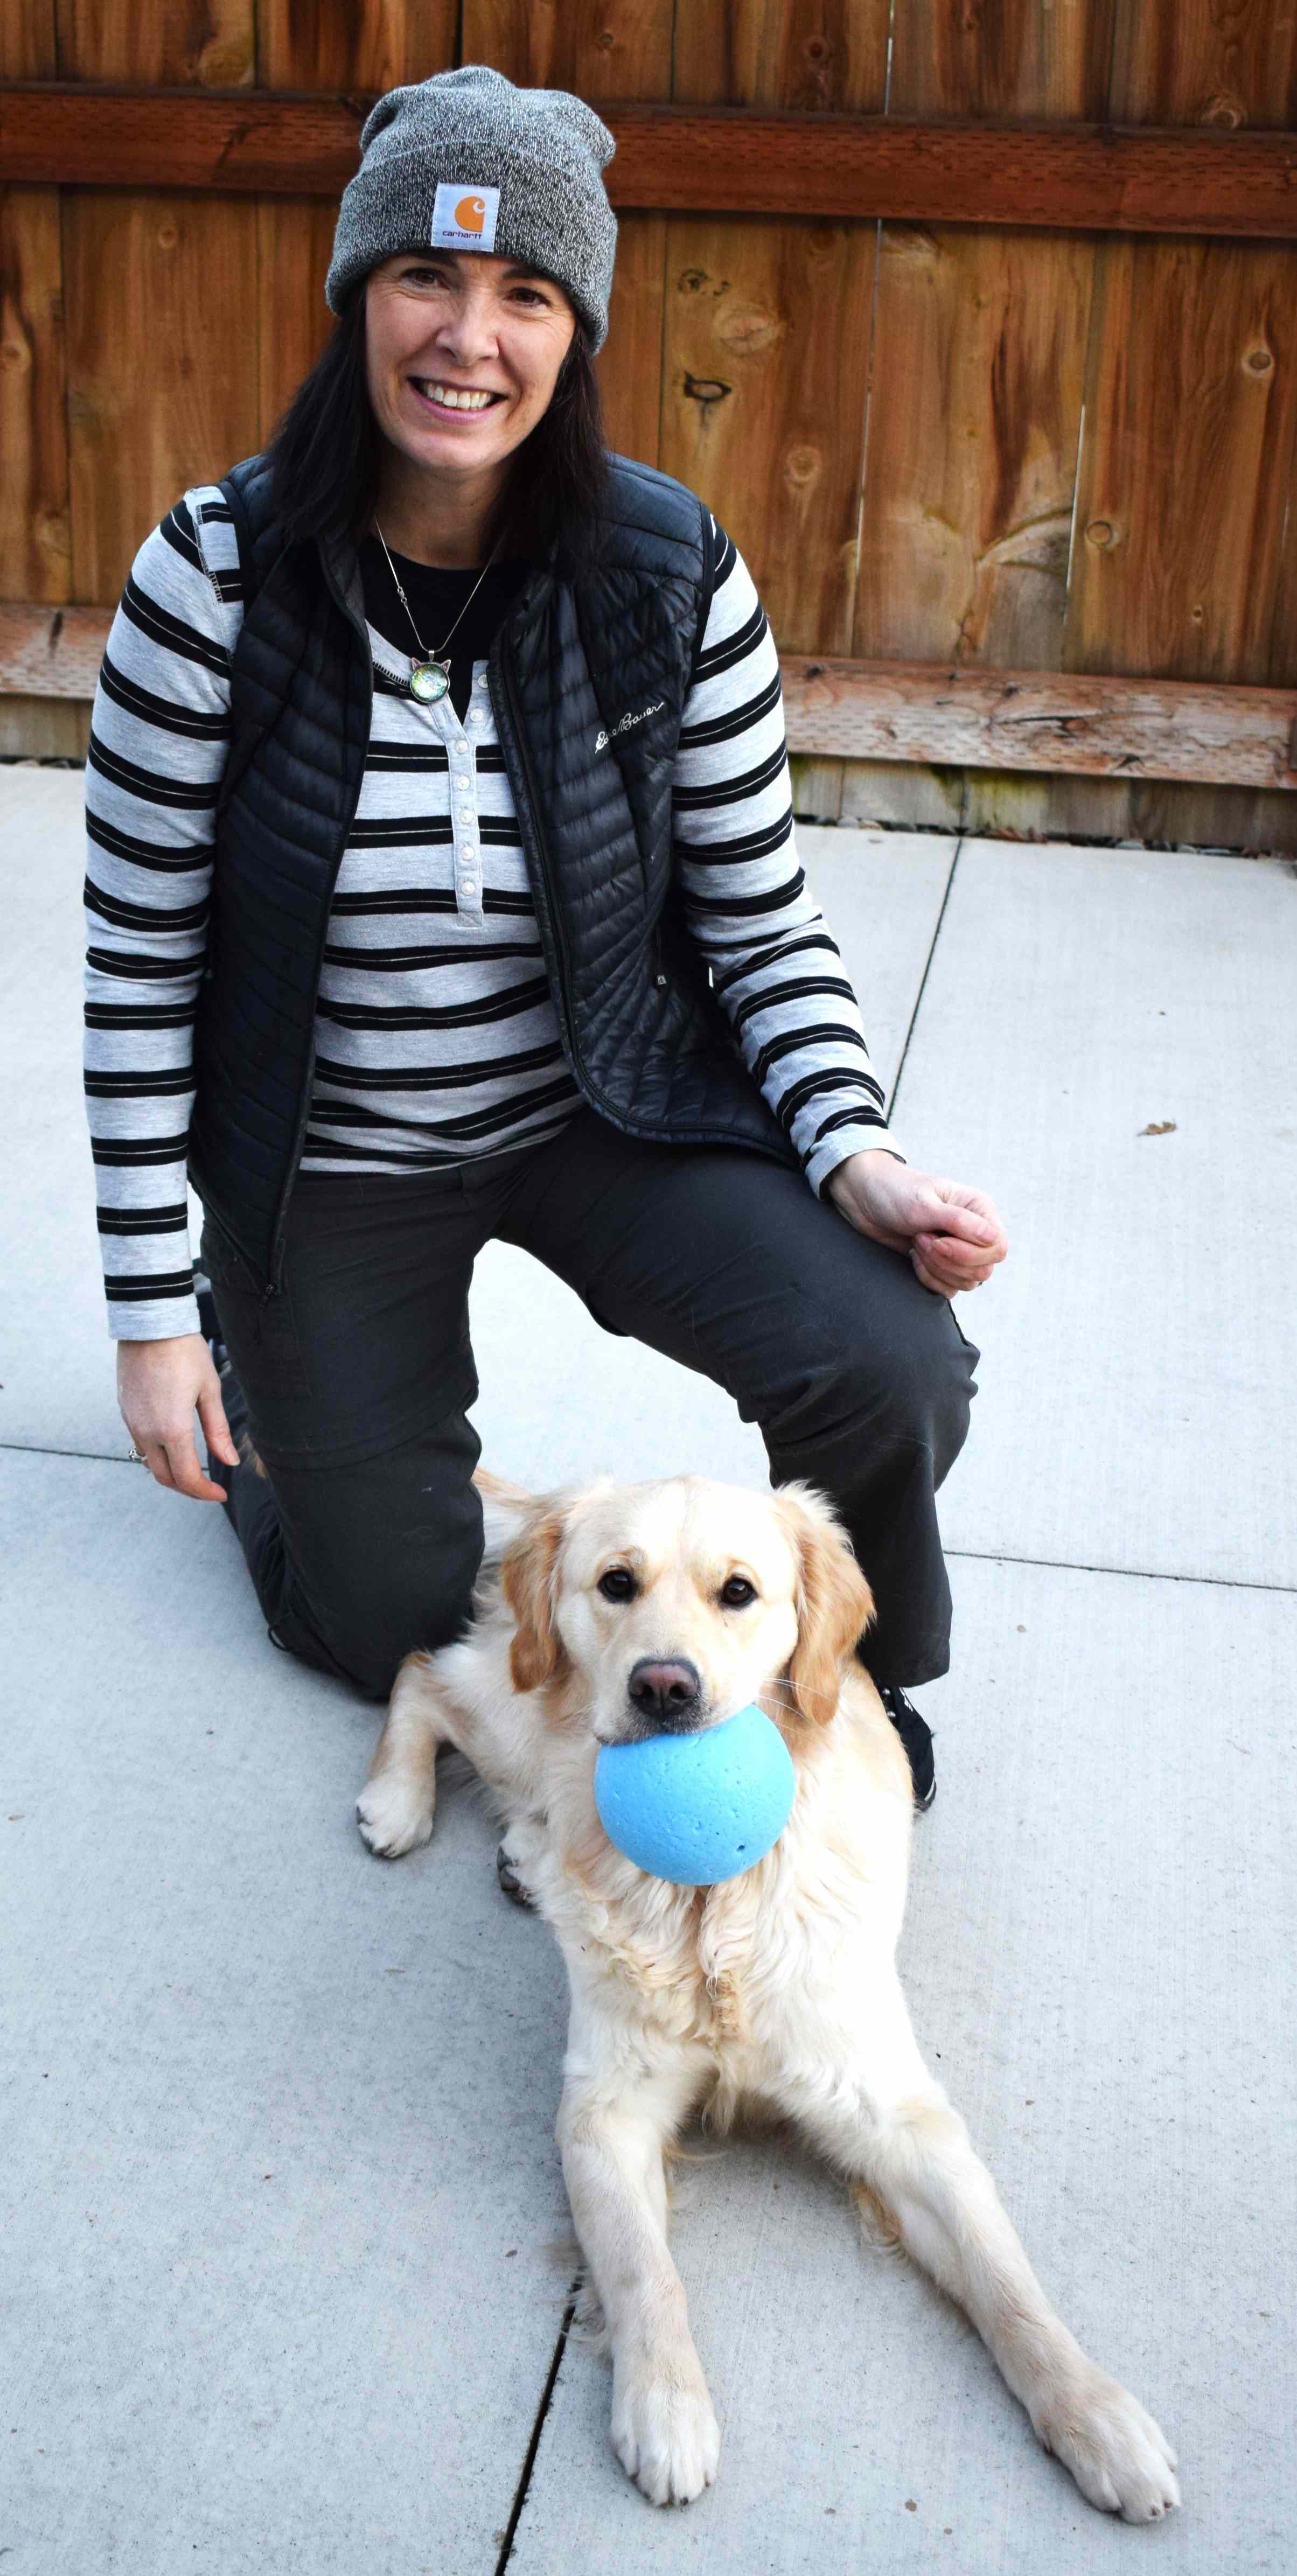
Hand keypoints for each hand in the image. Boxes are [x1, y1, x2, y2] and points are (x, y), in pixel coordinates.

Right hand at [117, 1332, 238, 1501]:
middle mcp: (146, 1431)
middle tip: (209, 1487)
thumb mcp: (210, 1390)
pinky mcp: (124, 1411)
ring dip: (171, 1471)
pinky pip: (140, 1443)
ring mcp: (131, 1422)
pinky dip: (158, 1453)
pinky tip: (174, 1443)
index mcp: (171, 1429)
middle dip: (188, 1488)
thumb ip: (218, 1431)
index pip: (187, 1478)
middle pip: (164, 1477)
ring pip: (149, 1462)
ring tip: (194, 1467)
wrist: (150, 1323)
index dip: (204, 1492)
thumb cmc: (185, 1352)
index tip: (220, 1493)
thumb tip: (230, 1461)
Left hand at [826, 1150, 1006, 1296]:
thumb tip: (993, 1239)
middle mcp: (975, 1232)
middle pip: (984, 1270)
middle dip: (947, 1261)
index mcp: (980, 1210)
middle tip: (920, 1239)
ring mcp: (960, 1251)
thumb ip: (959, 1221)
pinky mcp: (943, 1266)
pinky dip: (929, 1279)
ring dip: (936, 1269)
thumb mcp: (924, 1204)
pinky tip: (913, 1257)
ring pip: (967, 1283)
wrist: (866, 1199)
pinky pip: (949, 1290)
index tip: (937, 1240)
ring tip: (916, 1242)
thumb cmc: (895, 1193)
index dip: (969, 1253)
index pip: (997, 1247)